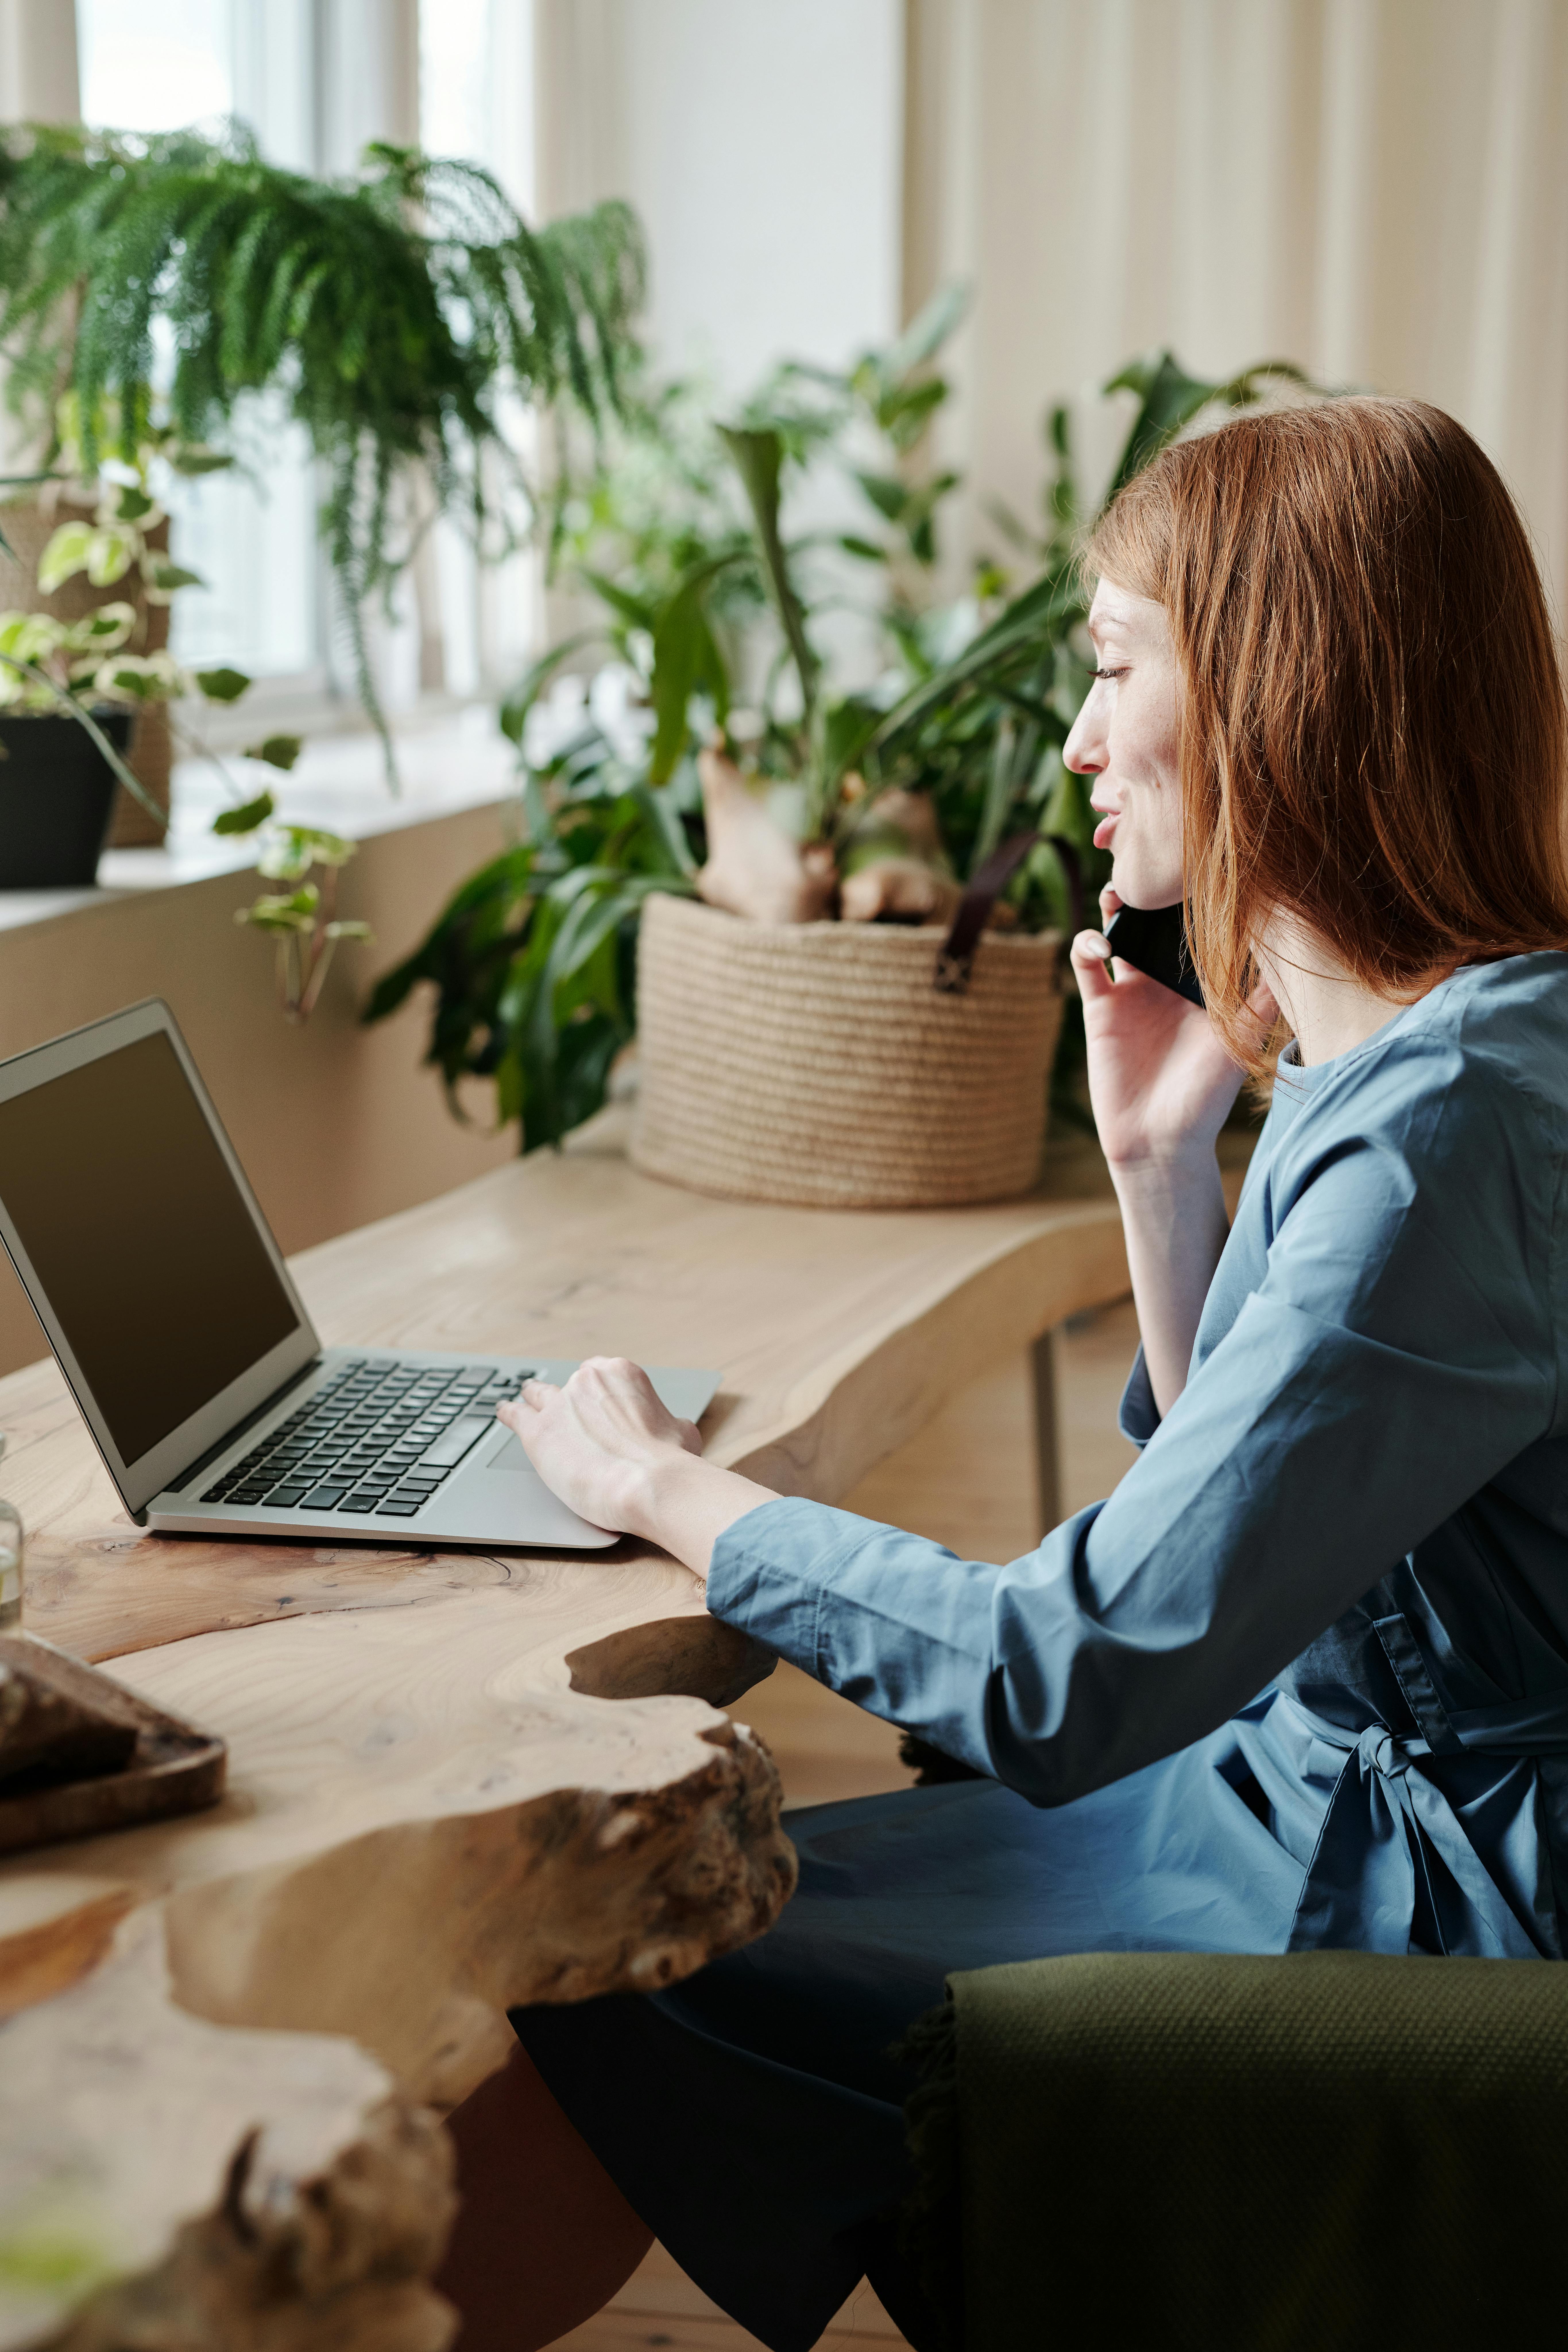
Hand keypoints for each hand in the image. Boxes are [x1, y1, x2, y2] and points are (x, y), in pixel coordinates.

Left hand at [498, 1358, 701, 1536]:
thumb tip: (669, 1427)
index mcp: (620, 1374)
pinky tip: (503, 1413)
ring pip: (537, 1395)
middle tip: (568, 1416)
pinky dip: (508, 1414)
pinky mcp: (538, 1433)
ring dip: (532, 1400)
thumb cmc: (672, 1461)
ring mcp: (559, 1404)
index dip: (596, 1396)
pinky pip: (514, 1415)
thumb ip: (666, 1422)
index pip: (598, 1375)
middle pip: (568, 1386)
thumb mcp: (682, 1431)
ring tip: (524, 1402)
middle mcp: (586, 1381)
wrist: (651, 1484)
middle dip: (567, 1401)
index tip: (597, 1409)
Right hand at [1069, 885, 1273, 1173]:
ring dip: (1115, 902)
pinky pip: (1086, 962)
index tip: (1201, 862)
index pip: (1196, 927)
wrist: (1162, 1140)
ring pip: (1117, 929)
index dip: (1195, 895)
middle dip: (1152, 887)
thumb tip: (1296, 951)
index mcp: (1200, 983)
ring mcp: (1131, 990)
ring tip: (1121, 886)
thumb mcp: (1243, 1041)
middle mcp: (1165, 980)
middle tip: (1154, 857)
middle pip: (1154, 919)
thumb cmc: (1207, 1096)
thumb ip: (1262, 998)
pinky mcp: (1100, 1006)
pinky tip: (1101, 941)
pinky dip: (1087, 943)